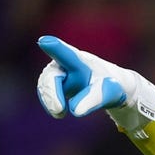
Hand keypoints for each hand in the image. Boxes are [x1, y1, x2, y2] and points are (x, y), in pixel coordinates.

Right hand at [36, 35, 154, 137]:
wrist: (106, 85)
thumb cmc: (109, 85)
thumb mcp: (108, 93)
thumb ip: (92, 100)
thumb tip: (75, 111)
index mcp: (81, 61)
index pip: (67, 54)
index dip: (56, 48)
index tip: (45, 41)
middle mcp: (64, 63)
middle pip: (51, 75)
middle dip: (52, 93)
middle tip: (58, 110)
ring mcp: (57, 72)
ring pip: (45, 86)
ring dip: (50, 101)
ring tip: (60, 113)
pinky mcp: (52, 82)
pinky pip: (45, 93)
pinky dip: (50, 104)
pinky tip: (60, 113)